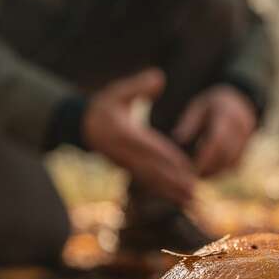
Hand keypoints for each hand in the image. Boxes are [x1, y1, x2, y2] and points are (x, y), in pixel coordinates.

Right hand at [83, 69, 197, 204]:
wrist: (83, 127)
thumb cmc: (104, 106)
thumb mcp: (117, 91)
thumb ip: (138, 85)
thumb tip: (159, 78)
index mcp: (124, 134)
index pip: (149, 148)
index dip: (168, 158)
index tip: (186, 165)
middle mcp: (125, 153)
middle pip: (152, 169)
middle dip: (174, 180)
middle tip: (194, 189)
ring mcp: (126, 165)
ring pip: (152, 180)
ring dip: (171, 191)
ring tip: (191, 199)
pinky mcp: (129, 171)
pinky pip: (148, 184)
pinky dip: (164, 193)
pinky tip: (179, 200)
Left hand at [173, 85, 257, 177]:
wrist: (238, 102)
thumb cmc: (212, 106)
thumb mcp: (198, 108)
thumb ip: (189, 122)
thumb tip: (178, 138)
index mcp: (227, 114)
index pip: (218, 140)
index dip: (206, 156)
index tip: (192, 167)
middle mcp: (241, 126)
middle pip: (227, 154)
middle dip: (211, 167)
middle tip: (193, 175)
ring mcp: (247, 138)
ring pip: (233, 161)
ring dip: (217, 171)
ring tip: (200, 174)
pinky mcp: (248, 148)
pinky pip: (237, 164)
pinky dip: (223, 170)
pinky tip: (210, 171)